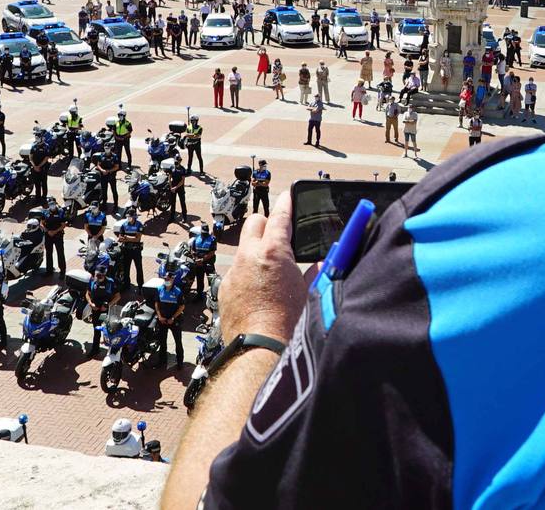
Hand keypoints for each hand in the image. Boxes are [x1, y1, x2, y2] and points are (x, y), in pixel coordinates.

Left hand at [217, 191, 306, 342]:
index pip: (280, 215)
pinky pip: (237, 273)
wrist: (261, 349)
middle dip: (267, 225)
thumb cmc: (289, 322)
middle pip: (255, 223)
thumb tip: (320, 265)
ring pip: (244, 249)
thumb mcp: (308, 292)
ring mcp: (233, 272)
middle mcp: (249, 256)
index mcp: (273, 251)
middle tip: (280, 236)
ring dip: (257, 253)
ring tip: (272, 271)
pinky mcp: (224, 289)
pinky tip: (258, 292)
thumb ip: (312, 272)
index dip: (286, 203)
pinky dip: (248, 275)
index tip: (288, 196)